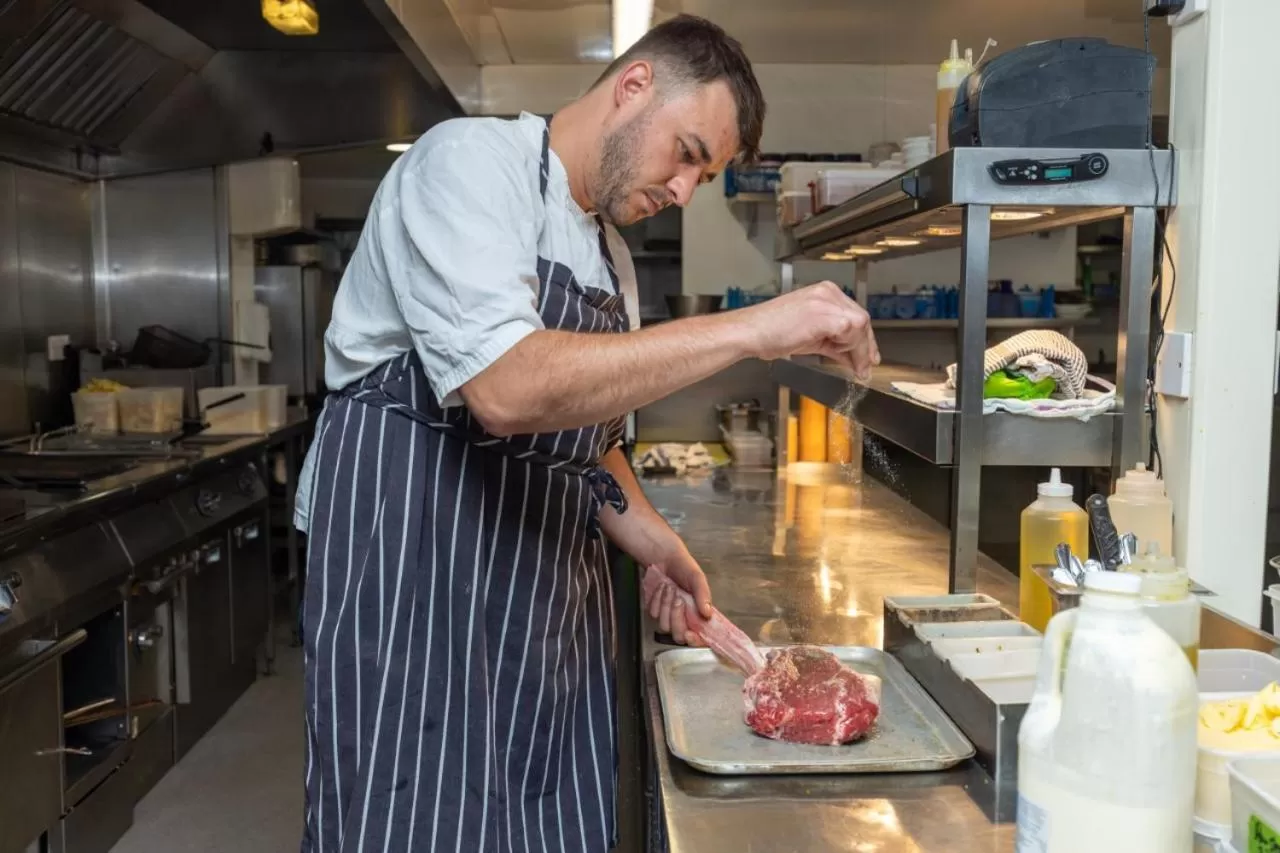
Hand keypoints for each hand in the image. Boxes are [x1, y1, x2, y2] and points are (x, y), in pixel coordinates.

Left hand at [644, 548, 712, 645]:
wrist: (664, 558)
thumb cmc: (684, 568)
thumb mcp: (697, 579)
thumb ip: (703, 595)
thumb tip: (708, 613)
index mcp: (699, 615)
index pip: (700, 638)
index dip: (695, 641)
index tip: (689, 634)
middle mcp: (684, 620)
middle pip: (678, 636)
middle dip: (677, 617)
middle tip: (679, 599)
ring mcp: (668, 617)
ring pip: (664, 626)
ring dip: (666, 605)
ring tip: (670, 587)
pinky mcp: (655, 611)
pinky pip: (654, 614)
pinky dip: (657, 599)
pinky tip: (662, 588)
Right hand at [739, 281, 879, 379]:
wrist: (751, 332)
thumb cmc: (771, 332)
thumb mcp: (810, 336)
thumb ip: (833, 342)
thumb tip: (851, 356)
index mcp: (824, 293)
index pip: (855, 315)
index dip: (865, 339)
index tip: (868, 356)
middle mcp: (828, 293)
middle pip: (861, 320)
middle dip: (866, 347)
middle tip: (865, 368)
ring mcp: (827, 301)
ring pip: (859, 325)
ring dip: (858, 350)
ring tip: (853, 367)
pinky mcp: (825, 315)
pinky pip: (850, 331)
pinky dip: (850, 348)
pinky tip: (841, 358)